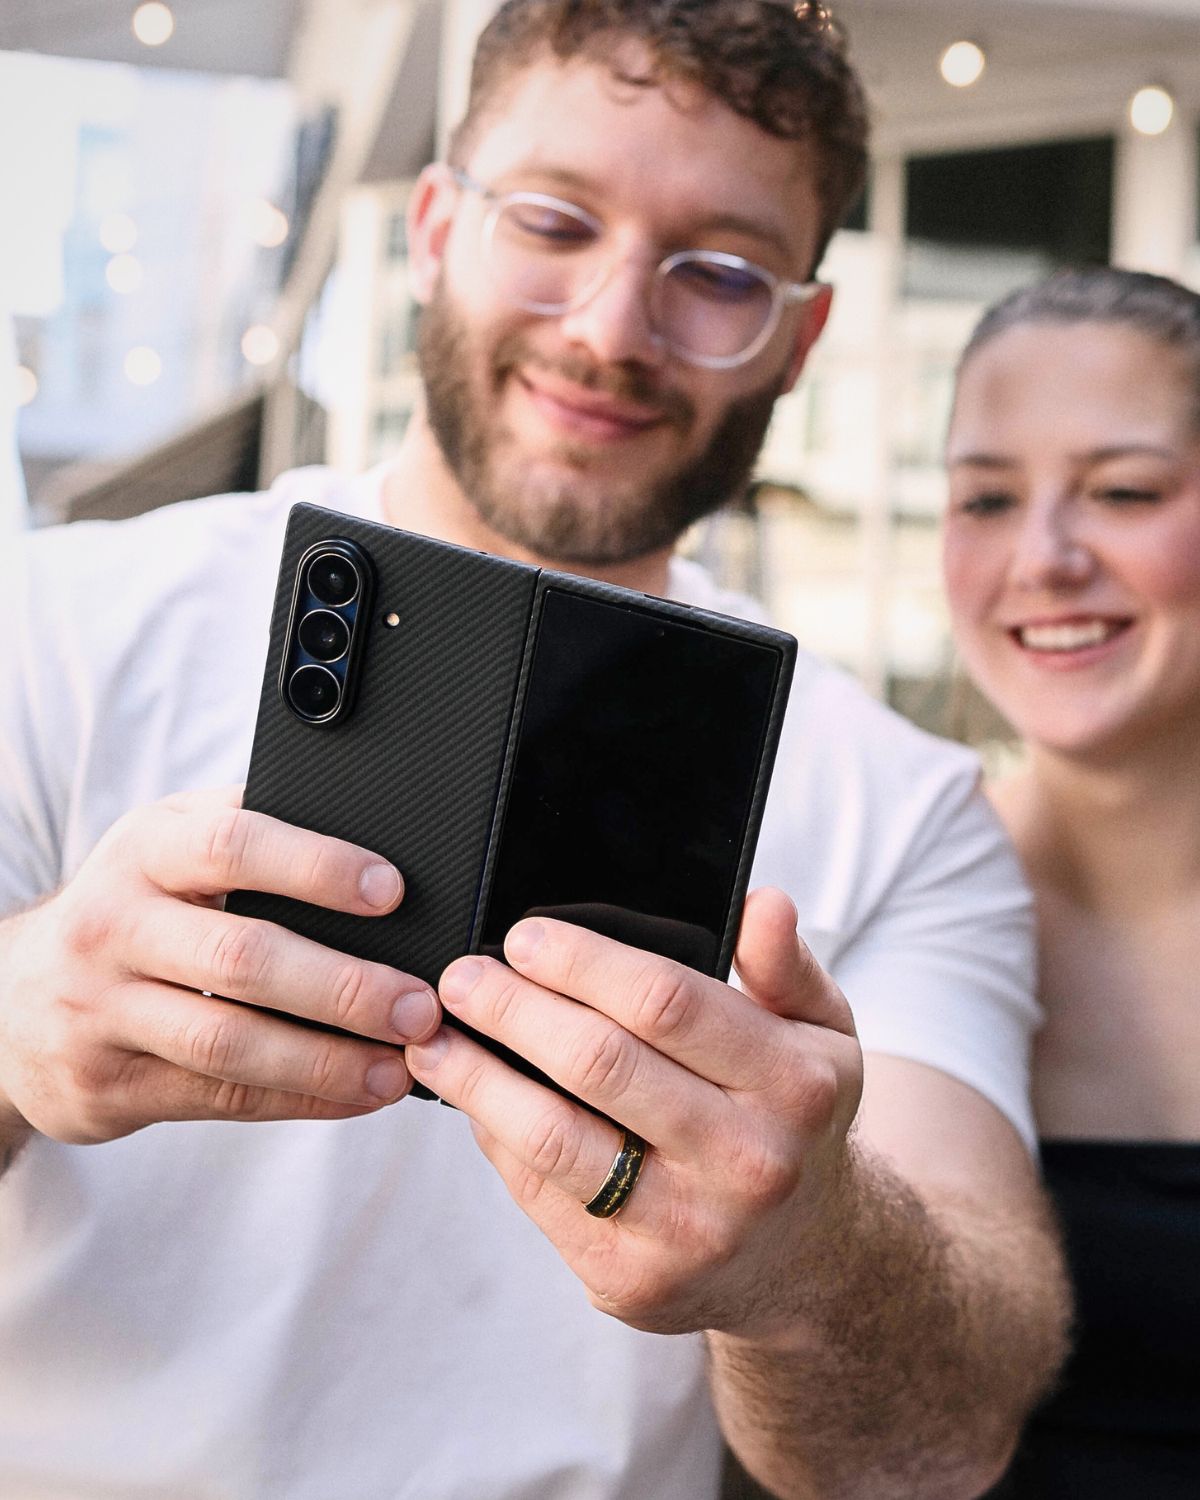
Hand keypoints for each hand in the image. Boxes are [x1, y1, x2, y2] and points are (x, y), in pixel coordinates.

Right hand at [0, 787, 440, 1144]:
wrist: (9, 998)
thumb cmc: (132, 908)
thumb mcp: (168, 847)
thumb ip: (249, 831)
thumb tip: (376, 828)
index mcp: (145, 850)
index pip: (233, 847)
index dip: (315, 867)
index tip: (391, 891)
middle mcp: (113, 925)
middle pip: (242, 958)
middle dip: (344, 987)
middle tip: (419, 1005)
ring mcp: (101, 1011)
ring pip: (229, 1041)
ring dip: (328, 1060)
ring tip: (401, 1066)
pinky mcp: (106, 1083)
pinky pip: (218, 1095)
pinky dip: (299, 1098)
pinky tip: (356, 1093)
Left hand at [406, 888, 861, 1338]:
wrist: (804, 1261)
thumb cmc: (794, 1119)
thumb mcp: (819, 1034)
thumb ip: (784, 964)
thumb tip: (759, 904)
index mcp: (793, 1084)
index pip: (667, 1003)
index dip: (581, 963)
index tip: (523, 936)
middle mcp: (747, 1162)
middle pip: (600, 1064)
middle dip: (513, 1010)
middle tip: (461, 977)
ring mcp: (688, 1231)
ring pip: (554, 1138)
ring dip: (477, 1080)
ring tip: (434, 1038)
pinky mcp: (633, 1280)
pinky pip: (541, 1194)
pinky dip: (496, 1138)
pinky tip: (474, 1100)